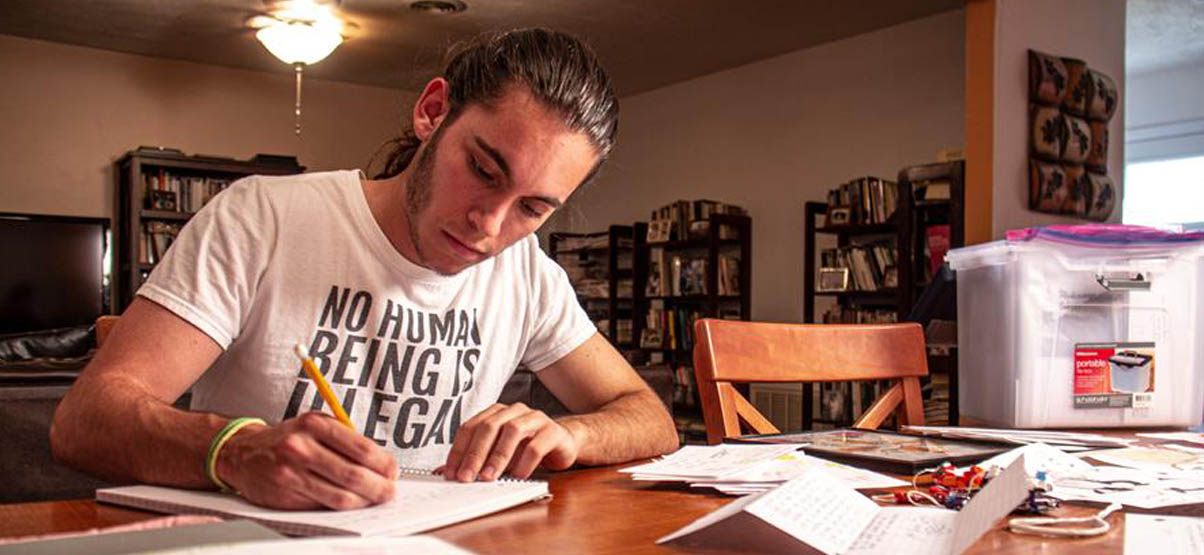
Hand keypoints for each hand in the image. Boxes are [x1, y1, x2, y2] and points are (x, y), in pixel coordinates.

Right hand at [215, 412, 397, 509]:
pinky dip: (343, 507)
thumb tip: (381, 463)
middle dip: (380, 487)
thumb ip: (345, 439)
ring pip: (340, 496)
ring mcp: (291, 474)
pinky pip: (323, 506)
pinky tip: (351, 503)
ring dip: (365, 501)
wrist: (243, 452)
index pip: (361, 448)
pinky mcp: (285, 496)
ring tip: (375, 499)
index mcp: (314, 424)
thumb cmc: (288, 438)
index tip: (394, 471)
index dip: (384, 463)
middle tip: (390, 491)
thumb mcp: (316, 425)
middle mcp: (300, 447)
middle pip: (354, 475)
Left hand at [442, 403, 581, 481]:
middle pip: (489, 427)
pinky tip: (518, 476)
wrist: (562, 443)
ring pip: (512, 432)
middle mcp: (514, 411)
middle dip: (475, 454)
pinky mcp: (553, 432)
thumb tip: (445, 472)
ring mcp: (535, 418)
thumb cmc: (526, 448)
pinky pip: (536, 445)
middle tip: (466, 477)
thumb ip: (475, 460)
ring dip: (498, 457)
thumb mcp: (498, 453)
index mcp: (496, 413)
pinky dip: (524, 463)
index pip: (470, 427)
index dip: (458, 450)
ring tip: (489, 477)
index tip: (451, 472)